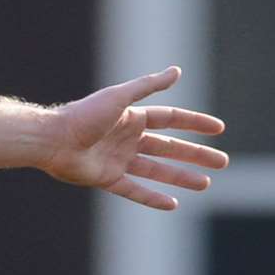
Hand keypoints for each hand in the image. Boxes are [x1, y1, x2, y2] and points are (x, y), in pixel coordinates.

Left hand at [40, 66, 227, 209]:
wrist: (51, 139)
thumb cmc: (83, 115)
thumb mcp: (119, 97)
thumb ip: (148, 86)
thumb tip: (178, 70)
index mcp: (131, 117)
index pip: (171, 119)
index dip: (195, 123)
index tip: (219, 129)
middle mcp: (126, 138)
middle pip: (169, 147)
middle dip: (196, 154)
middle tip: (223, 162)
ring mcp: (117, 160)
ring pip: (156, 170)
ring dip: (181, 177)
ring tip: (206, 183)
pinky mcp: (106, 179)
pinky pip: (134, 190)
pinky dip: (153, 197)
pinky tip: (173, 204)